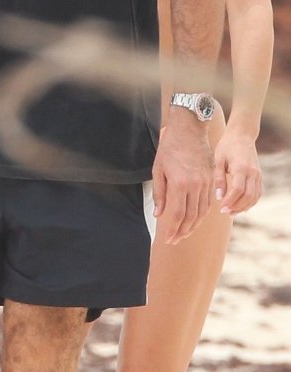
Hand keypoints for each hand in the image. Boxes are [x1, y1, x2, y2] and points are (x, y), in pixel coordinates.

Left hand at [152, 112, 214, 243]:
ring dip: (194, 225)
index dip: (173, 229)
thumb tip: (159, 214)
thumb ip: (159, 194)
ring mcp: (207, 182)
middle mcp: (196, 185)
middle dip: (183, 231)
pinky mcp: (213, 179)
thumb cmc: (170, 149)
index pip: (177, 214)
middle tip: (175, 241)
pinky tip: (195, 219)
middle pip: (191, 216)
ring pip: (202, 211)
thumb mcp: (158, 170)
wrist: (190, 130)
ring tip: (184, 233)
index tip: (168, 239)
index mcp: (180, 184)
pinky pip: (209, 202)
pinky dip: (203, 213)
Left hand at [212, 128, 261, 214]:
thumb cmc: (226, 146)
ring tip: (231, 212)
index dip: (229, 201)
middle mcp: (252, 172)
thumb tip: (218, 197)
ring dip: (244, 207)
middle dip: (237, 207)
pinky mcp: (259, 176)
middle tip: (224, 212)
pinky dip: (250, 202)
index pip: (238, 190)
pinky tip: (241, 207)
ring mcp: (258, 174)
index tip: (220, 208)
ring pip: (255, 197)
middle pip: (248, 196)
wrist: (242, 135)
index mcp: (241, 167)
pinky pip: (258, 193)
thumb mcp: (218, 160)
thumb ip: (218, 178)